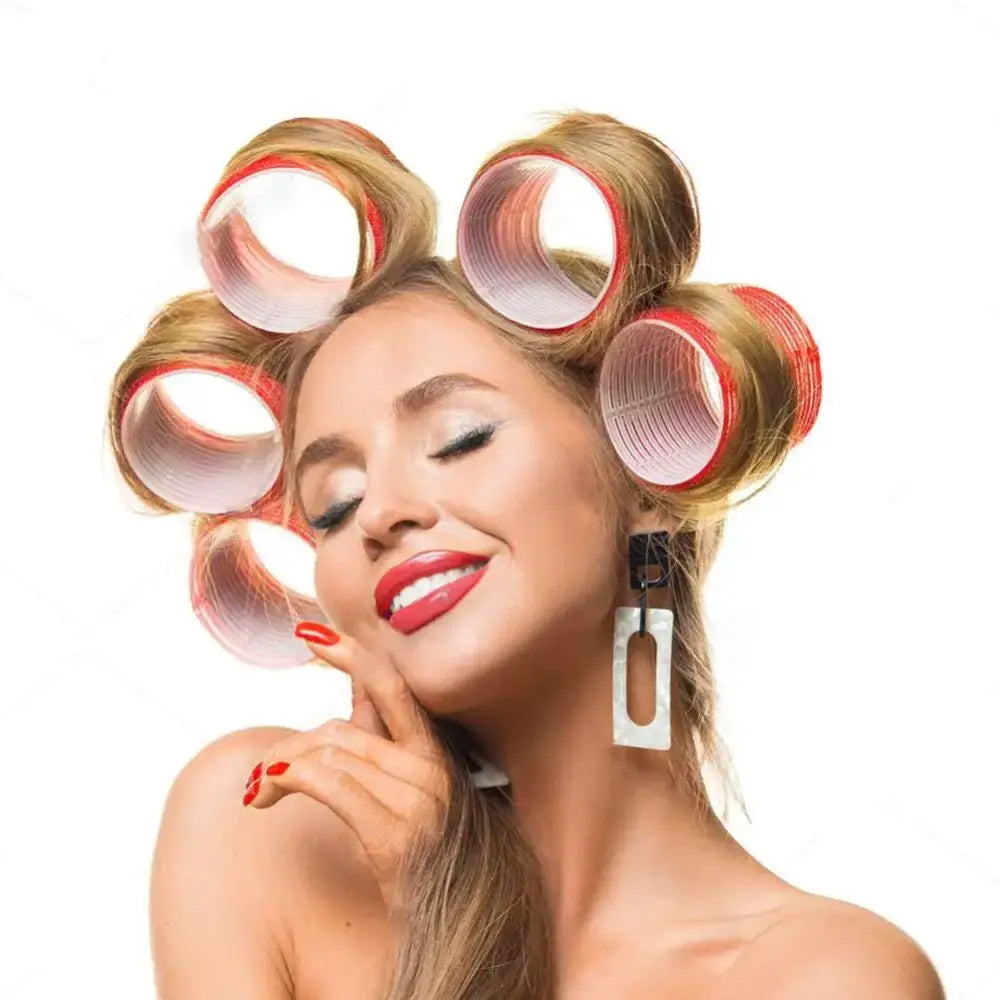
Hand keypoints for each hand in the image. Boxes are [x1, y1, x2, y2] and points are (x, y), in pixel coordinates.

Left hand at [242, 629, 452, 916]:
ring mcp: (419, 800)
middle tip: (261, 773)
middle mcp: (432, 769)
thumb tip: (353, 695)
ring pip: (332, 754)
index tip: (311, 634)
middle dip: (292, 746)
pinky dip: (293, 778)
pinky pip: (334, 785)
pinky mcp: (397, 834)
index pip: (392, 686)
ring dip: (282, 769)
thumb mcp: (403, 795)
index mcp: (434, 754)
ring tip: (257, 793)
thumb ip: (380, 744)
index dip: (353, 654)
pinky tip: (267, 788)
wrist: (450, 933)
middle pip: (343, 729)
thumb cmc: (419, 862)